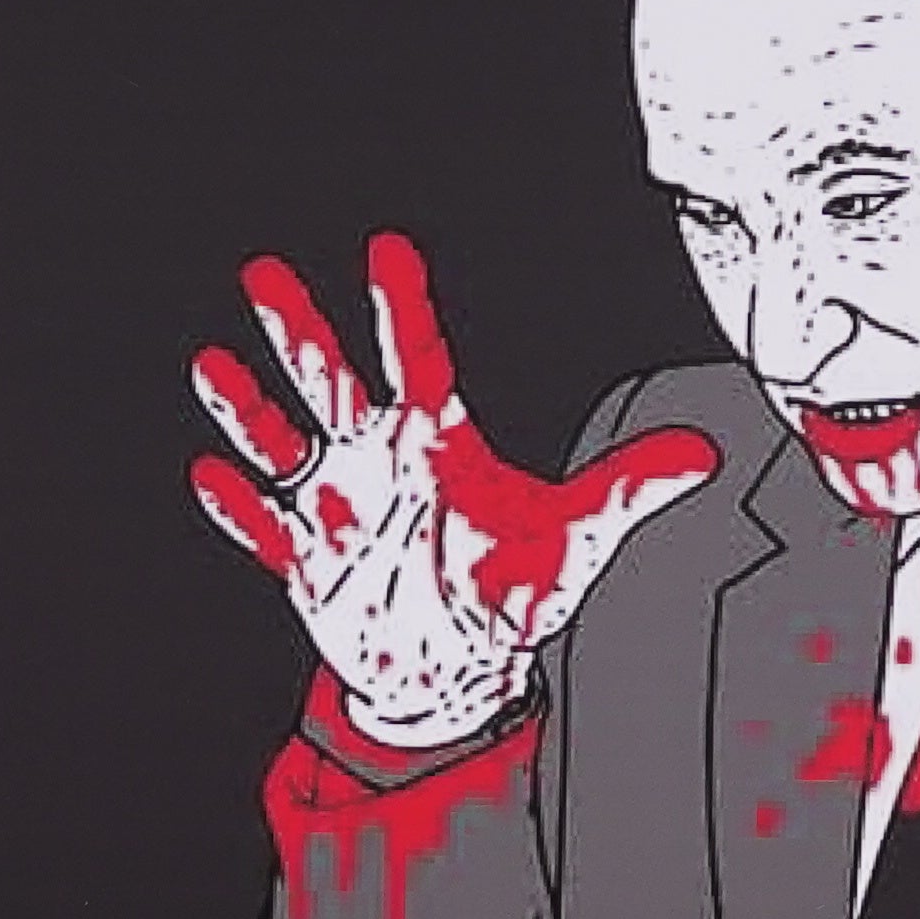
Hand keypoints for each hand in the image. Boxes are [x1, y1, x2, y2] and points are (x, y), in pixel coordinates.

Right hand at [189, 232, 719, 748]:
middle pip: (330, 382)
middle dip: (298, 331)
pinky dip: (238, 505)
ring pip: (282, 444)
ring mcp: (336, 509)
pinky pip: (264, 528)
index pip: (418, 359)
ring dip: (248, 410)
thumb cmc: (510, 592)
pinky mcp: (308, 563)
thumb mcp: (576, 540)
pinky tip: (212, 475)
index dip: (404, 306)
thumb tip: (706, 454)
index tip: (389, 247)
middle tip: (265, 274)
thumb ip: (628, 490)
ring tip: (213, 368)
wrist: (456, 671)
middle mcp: (378, 461)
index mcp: (437, 442)